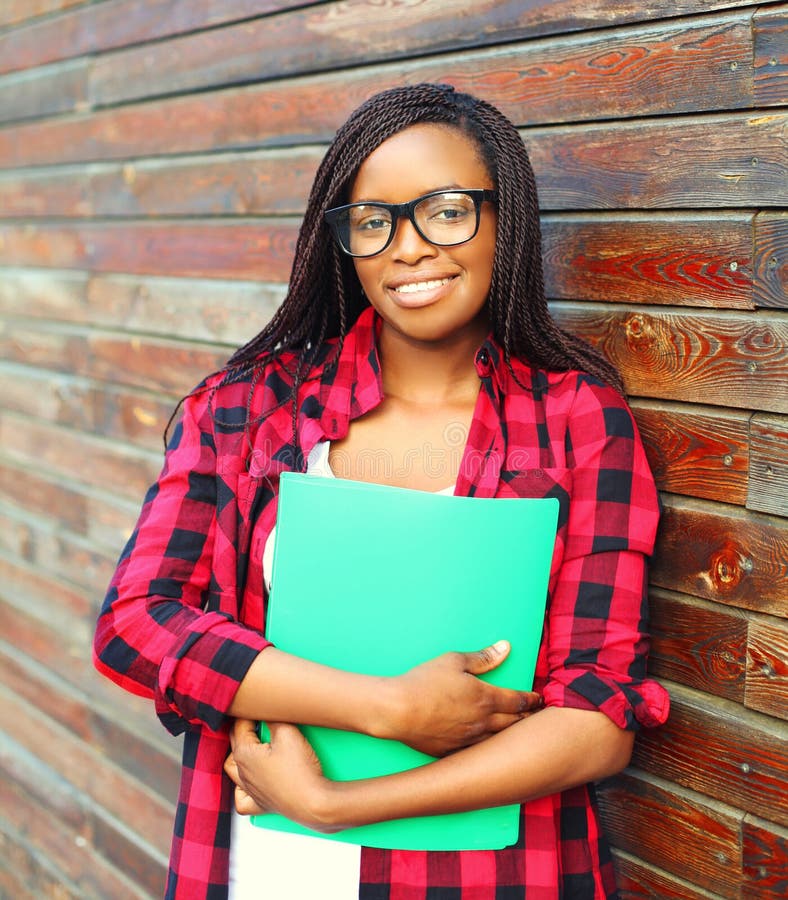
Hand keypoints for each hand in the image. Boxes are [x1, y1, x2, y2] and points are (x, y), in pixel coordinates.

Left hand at [225, 719, 336, 830]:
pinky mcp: (261, 804)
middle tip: (261, 717)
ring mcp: (250, 790)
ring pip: (233, 769)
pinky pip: (242, 797)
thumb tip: (265, 709)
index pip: (240, 724)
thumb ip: (273, 718)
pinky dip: (242, 787)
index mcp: (243, 754)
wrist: (313, 802)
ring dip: (239, 753)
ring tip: (254, 743)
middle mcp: (242, 773)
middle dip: (245, 727)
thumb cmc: (300, 769)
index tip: (260, 703)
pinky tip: (251, 779)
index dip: (250, 711)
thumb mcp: (287, 732)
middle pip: (235, 743)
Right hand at [383, 640, 542, 756]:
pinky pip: (477, 751)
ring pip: (498, 740)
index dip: (531, 700)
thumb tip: (505, 647)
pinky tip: (489, 747)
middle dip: (527, 718)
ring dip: (511, 734)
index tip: (540, 699)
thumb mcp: (454, 661)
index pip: (518, 701)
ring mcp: (468, 740)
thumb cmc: (425, 682)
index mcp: (486, 698)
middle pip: (514, 723)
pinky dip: (488, 747)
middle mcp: (482, 722)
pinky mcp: (453, 752)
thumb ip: (483, 657)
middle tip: (536, 716)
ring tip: (518, 731)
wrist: (398, 710)